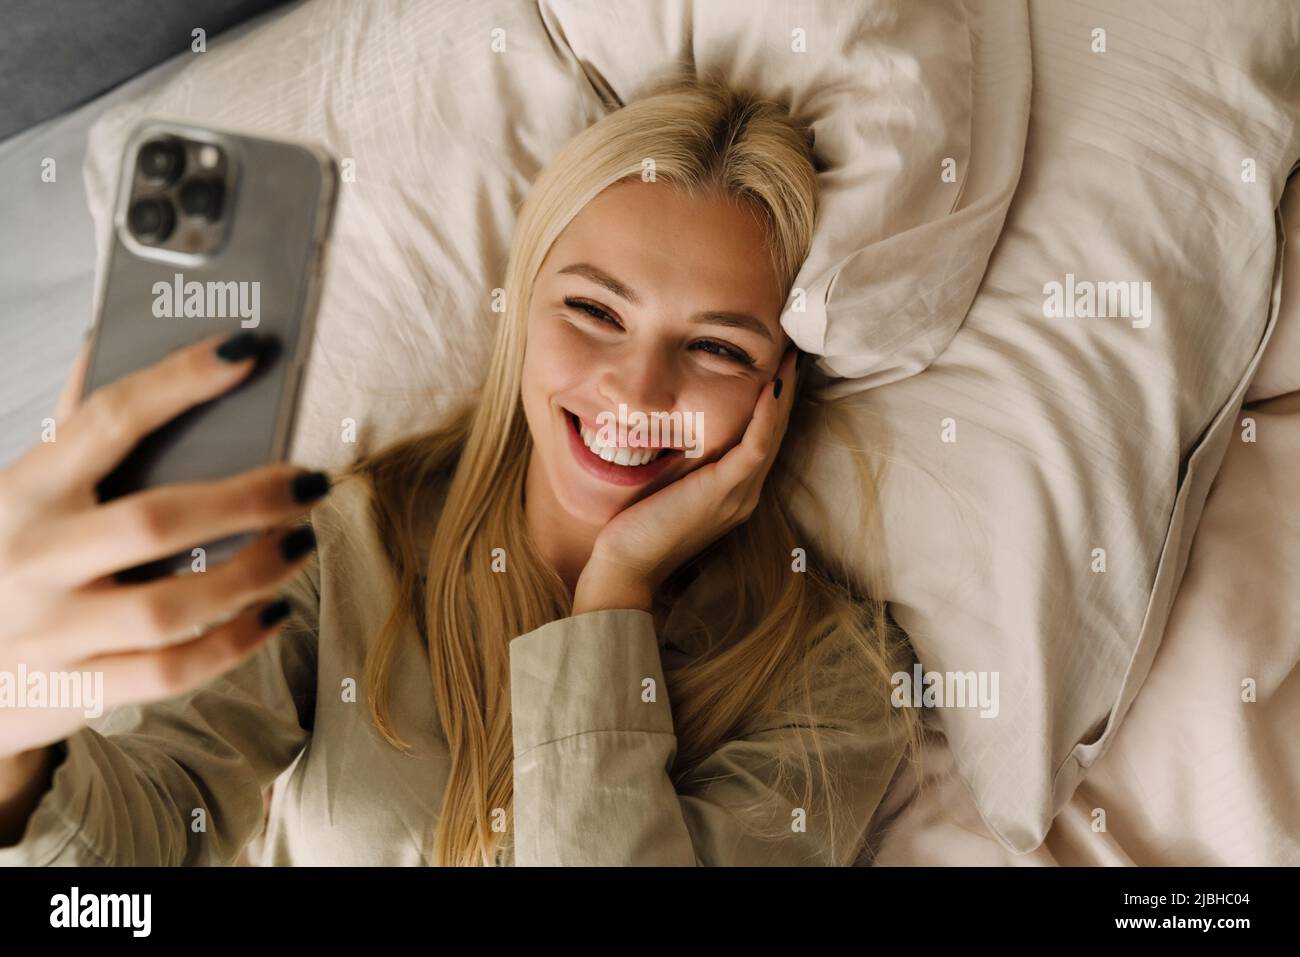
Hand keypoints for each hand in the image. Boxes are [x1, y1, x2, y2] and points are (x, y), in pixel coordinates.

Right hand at [0, 332, 329, 760]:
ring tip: (301, 543)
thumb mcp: (23, 496)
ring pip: (171, 606)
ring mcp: (53, 633)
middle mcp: (33, 560)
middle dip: (247, 498)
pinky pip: (172, 670)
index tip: (244, 353)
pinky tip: (273, 611)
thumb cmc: (11, 561)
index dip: (177, 382)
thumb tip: (107, 341)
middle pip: (154, 521)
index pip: (105, 421)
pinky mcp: (78, 690)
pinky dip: (235, 642)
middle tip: (308, 481)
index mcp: (22, 493)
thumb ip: (72, 431)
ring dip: (254, 573)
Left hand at [573, 346, 798, 613]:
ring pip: (773, 433)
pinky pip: (756, 446)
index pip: (762, 435)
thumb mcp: (664, 482)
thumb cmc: (636, 527)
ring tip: (789, 355)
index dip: (771, 398)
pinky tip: (769, 385)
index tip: (773, 359)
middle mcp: (745, 492)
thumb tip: (671, 417)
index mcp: (734, 490)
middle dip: (785, 387)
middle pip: (776, 430)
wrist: (627, 568)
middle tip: (791, 345)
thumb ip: (678, 456)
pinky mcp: (725, 493)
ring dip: (783, 393)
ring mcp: (739, 494)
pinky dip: (766, 414)